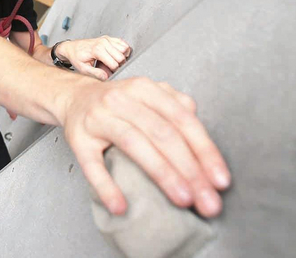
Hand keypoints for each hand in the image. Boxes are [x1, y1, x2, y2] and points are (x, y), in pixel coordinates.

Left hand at [58, 36, 131, 79]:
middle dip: (118, 65)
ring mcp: (106, 39)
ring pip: (125, 49)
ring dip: (122, 57)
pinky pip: (123, 43)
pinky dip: (123, 50)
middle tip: (110, 68)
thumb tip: (106, 77)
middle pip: (121, 57)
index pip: (114, 63)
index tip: (108, 72)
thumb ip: (95, 73)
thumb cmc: (76, 57)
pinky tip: (116, 55)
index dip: (113, 71)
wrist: (71, 47)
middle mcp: (103, 42)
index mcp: (97, 50)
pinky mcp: (108, 38)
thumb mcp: (83, 68)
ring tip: (113, 61)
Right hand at [63, 78, 230, 217]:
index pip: (182, 120)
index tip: (221, 180)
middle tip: (207, 200)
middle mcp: (121, 99)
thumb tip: (201, 139)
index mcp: (144, 89)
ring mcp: (98, 118)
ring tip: (182, 199)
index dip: (204, 150)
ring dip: (162, 174)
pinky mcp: (78, 139)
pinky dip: (107, 187)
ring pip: (134, 144)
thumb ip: (177, 109)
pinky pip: (93, 165)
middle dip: (190, 169)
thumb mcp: (148, 96)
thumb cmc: (119, 104)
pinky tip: (121, 206)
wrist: (74, 97)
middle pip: (162, 133)